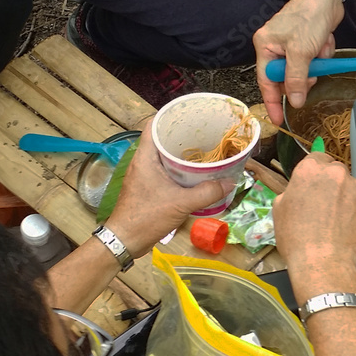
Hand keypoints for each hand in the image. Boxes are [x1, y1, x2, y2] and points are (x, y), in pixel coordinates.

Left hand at [107, 124, 235, 256]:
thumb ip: (207, 193)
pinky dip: (178, 168)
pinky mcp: (147, 186)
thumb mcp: (181, 203)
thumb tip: (230, 182)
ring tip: (203, 150)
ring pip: (163, 154)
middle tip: (203, 133)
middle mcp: (142, 161)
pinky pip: (164, 169)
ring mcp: (144, 174)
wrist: (125, 240)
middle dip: (181, 134)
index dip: (169, 115)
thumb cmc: (147, 217)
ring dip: (180, 152)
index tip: (190, 115)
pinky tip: (194, 173)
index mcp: (145, 157)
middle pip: (161, 138)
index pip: (153, 124)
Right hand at [253, 0, 343, 123]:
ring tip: (320, 46)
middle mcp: (274, 46)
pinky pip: (313, 59)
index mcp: (265, 46)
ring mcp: (290, 44)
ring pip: (304, 70)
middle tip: (313, 70)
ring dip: (316, 61)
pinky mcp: (305, 42)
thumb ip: (296, 79)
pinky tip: (324, 40)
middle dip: (305, 75)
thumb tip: (294, 102)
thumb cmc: (309, 17)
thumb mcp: (301, 51)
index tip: (278, 121)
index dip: (273, 103)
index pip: (266, 82)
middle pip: (287, 77)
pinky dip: (322, 53)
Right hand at [273, 154, 355, 302]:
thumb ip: (294, 190)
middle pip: (335, 171)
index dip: (315, 173)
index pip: (317, 157)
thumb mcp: (280, 209)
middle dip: (331, 184)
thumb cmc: (295, 238)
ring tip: (336, 222)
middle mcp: (337, 173)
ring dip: (345, 198)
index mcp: (311, 170)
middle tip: (324, 206)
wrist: (323, 264)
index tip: (314, 185)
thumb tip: (301, 189)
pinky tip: (347, 229)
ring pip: (351, 188)